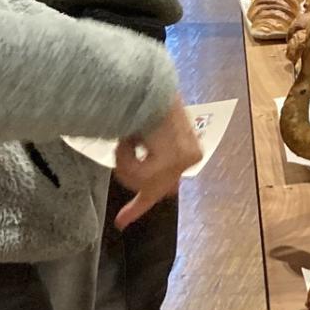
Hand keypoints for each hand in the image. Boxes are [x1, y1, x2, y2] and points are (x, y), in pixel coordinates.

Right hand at [113, 93, 201, 228]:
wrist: (148, 86)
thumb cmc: (141, 102)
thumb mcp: (140, 132)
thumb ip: (140, 158)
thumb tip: (135, 178)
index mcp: (185, 151)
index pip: (162, 186)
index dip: (137, 207)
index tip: (119, 222)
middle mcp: (190, 158)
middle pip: (147, 189)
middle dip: (127, 170)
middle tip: (125, 146)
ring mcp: (185, 160)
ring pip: (140, 182)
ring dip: (124, 161)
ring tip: (129, 138)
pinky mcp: (177, 160)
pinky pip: (139, 175)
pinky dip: (125, 158)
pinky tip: (130, 141)